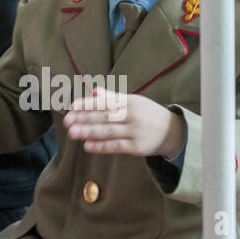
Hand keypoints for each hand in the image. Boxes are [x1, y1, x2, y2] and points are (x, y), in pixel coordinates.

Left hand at [63, 87, 185, 157]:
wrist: (172, 131)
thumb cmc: (147, 115)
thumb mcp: (133, 102)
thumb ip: (112, 98)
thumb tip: (93, 91)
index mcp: (130, 102)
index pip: (106, 102)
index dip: (88, 104)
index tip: (72, 107)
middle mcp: (133, 115)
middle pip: (105, 116)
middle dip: (85, 118)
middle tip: (67, 121)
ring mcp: (136, 131)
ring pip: (109, 131)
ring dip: (89, 132)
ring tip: (73, 133)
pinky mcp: (138, 147)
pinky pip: (116, 146)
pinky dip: (101, 146)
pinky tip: (87, 146)